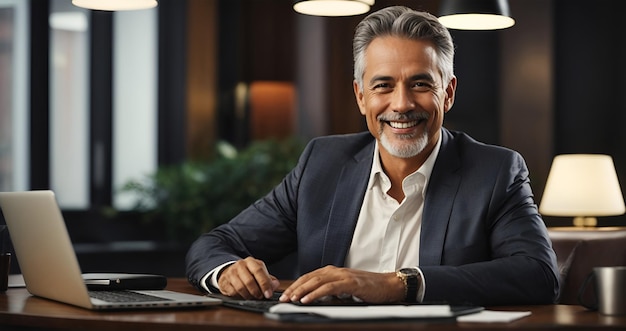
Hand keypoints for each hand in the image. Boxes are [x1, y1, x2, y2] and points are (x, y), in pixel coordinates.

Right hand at [217, 257, 279, 299]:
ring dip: (248, 295)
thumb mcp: (259, 273)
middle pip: (249, 280)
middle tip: (260, 297)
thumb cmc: (248, 273)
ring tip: (252, 297)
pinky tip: (243, 296)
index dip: (264, 284)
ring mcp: (231, 273)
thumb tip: (275, 285)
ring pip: (240, 287)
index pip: (259, 271)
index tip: (268, 294)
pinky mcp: (225, 281)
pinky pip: (233, 292)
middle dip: (257, 291)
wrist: (229, 271)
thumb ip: (268, 279)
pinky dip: (240, 296)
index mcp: (251, 262)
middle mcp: (240, 265)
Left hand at [279, 265, 404, 303]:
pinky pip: (328, 288)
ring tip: (291, 299)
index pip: (309, 277)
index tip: (285, 294)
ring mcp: (342, 275)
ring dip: (302, 290)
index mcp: (332, 271)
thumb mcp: (345, 288)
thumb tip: (315, 298)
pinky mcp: (350, 282)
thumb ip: (331, 290)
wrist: (387, 285)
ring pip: (316, 281)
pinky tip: (308, 299)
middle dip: (294, 288)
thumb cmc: (367, 288)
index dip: (295, 285)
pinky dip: (316, 293)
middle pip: (309, 278)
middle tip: (283, 298)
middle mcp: (335, 270)